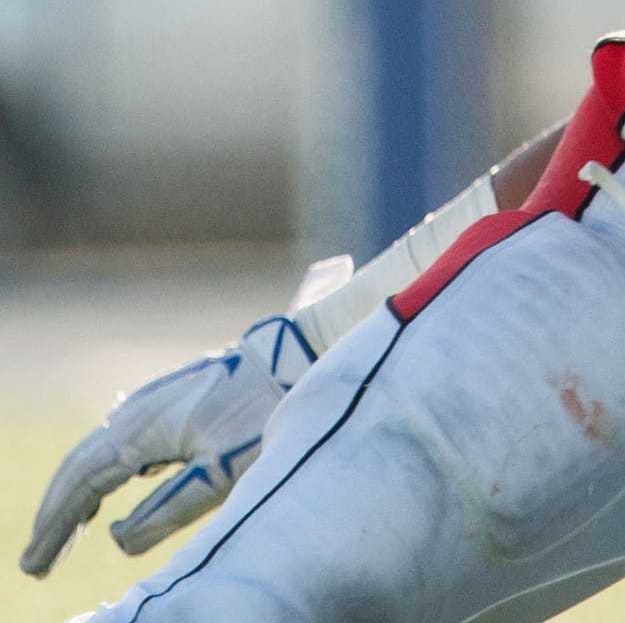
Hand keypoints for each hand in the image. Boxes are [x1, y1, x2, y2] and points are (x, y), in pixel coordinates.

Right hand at [20, 315, 314, 575]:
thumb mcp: (222, 471)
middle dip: (54, 517)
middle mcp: (136, 410)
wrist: (292, 355)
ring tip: (59, 540)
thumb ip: (169, 509)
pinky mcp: (166, 401)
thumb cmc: (263, 413)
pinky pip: (114, 443)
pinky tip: (98, 500)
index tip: (35, 565)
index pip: (83, 484)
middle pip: (79, 468)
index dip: (55, 526)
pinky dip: (95, 476)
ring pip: (94, 454)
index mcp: (143, 428)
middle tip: (36, 563)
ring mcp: (149, 401)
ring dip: (71, 497)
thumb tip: (116, 539)